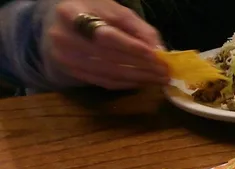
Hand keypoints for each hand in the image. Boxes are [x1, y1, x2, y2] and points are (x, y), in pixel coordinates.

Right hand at [45, 0, 168, 89]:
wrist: (63, 23)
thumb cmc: (95, 13)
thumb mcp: (116, 11)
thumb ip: (139, 29)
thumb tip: (160, 51)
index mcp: (71, 14)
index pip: (105, 36)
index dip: (131, 48)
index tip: (156, 56)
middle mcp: (63, 37)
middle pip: (108, 57)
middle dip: (141, 66)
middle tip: (164, 71)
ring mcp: (65, 57)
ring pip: (108, 73)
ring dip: (138, 78)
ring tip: (159, 79)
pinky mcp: (72, 72)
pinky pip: (104, 82)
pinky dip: (127, 84)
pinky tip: (143, 82)